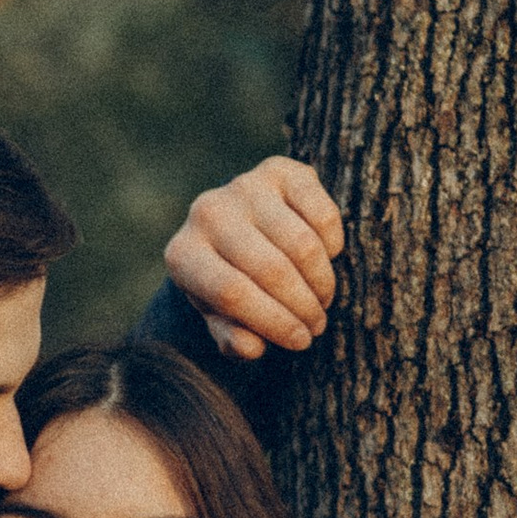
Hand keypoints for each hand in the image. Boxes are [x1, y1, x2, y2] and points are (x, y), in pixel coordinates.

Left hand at [164, 156, 345, 360]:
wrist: (235, 229)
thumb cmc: (230, 285)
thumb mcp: (223, 319)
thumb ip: (232, 338)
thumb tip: (252, 347)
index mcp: (183, 255)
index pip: (232, 294)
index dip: (274, 323)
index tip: (301, 342)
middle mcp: (207, 213)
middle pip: (271, 270)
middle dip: (303, 307)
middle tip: (317, 326)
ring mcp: (244, 187)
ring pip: (301, 245)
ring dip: (322, 283)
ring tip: (322, 302)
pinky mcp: (280, 170)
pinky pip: (323, 215)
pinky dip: (333, 246)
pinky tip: (326, 261)